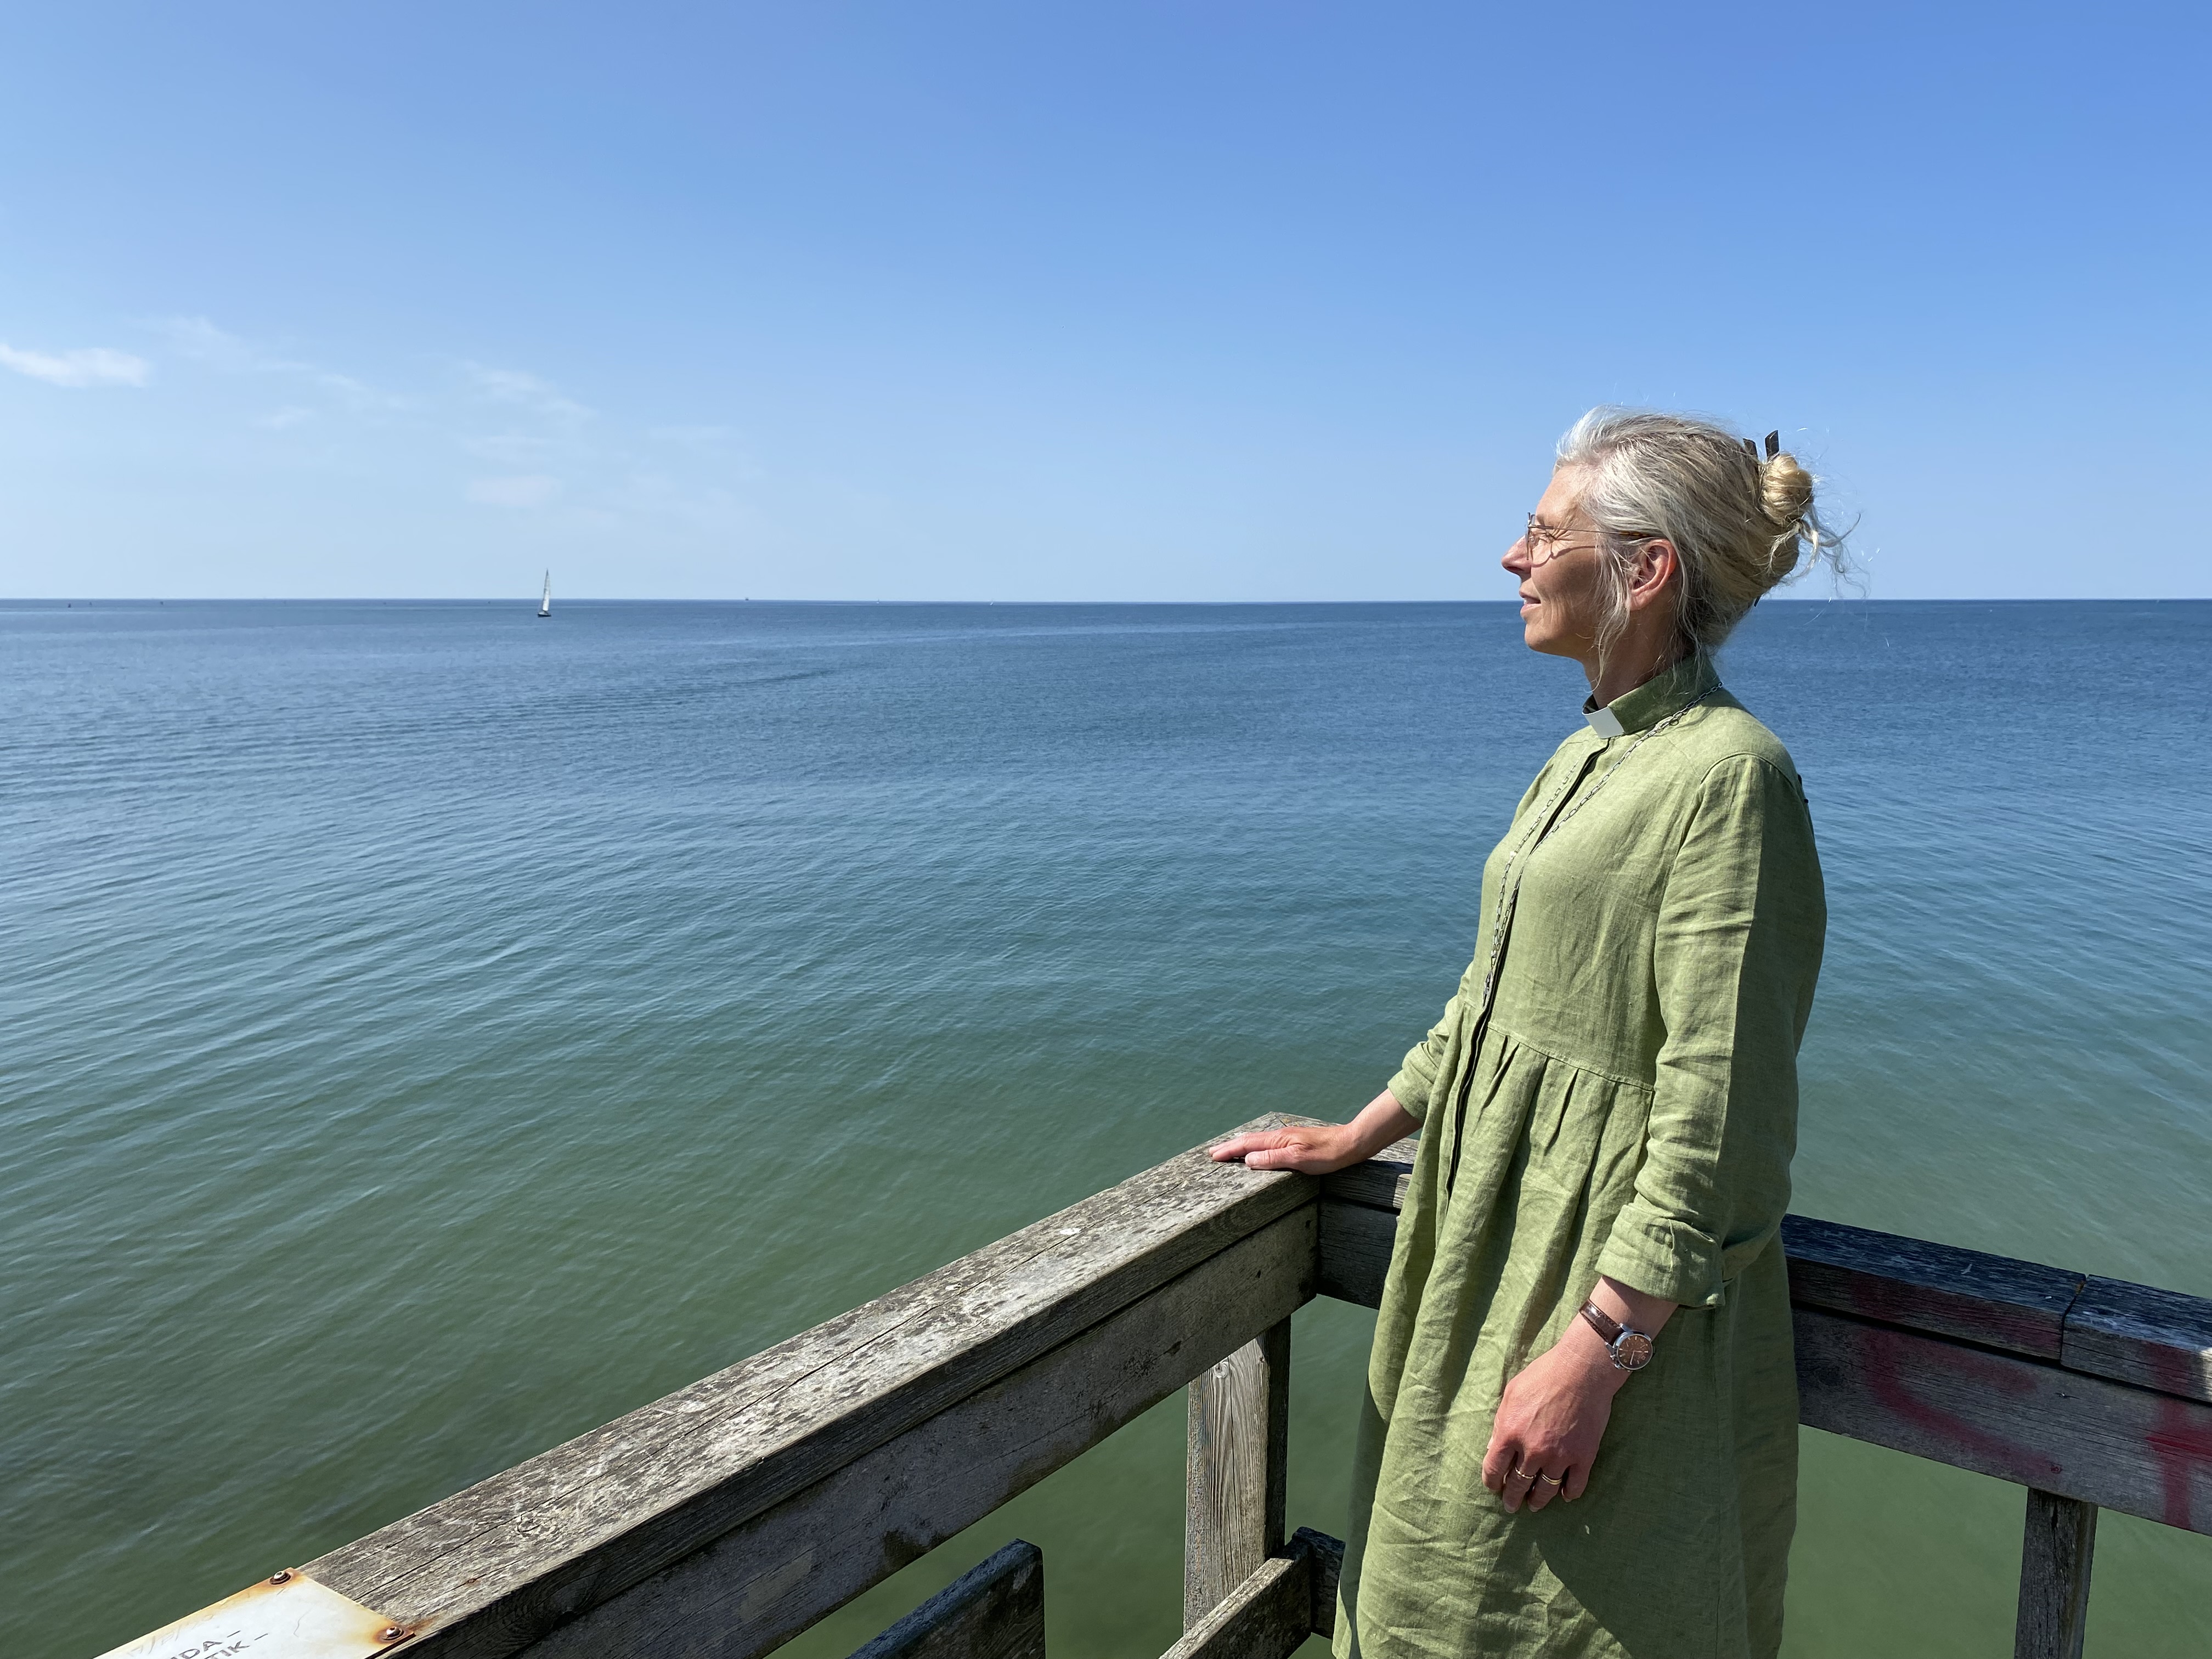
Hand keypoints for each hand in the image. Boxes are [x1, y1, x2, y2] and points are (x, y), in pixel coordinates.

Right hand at [1208, 1123, 1361, 1173]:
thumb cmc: (1327, 1154)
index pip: (1246, 1144)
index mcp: (1278, 1140)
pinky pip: (1267, 1144)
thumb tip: (1247, 1159)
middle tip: (1212, 1153)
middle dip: (1229, 1147)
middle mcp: (1280, 1136)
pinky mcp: (1295, 1142)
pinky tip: (1257, 1151)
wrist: (1350, 1143)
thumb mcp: (1299, 1159)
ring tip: (1229, 1151)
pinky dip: (1254, 1147)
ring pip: (1257, 1141)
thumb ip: (1273, 1159)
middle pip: (1248, 1140)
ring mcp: (1287, 1138)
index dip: (1228, 1150)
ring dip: (1240, 1146)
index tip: (1212, 1156)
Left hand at [1481, 1320, 1623, 1512]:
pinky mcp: (1583, 1457)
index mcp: (1510, 1432)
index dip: (1492, 1482)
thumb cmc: (1543, 1376)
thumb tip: (1494, 1447)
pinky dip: (1568, 1494)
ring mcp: (1560, 1456)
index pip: (1493, 1469)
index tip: (1493, 1487)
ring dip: (1538, 1501)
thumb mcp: (1511, 1394)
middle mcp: (1532, 1450)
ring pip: (1545, 1490)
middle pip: (1518, 1484)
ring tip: (1534, 1506)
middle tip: (1511, 1506)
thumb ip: (1501, 1423)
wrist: (1582, 1370)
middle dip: (1513, 1498)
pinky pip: (1575, 1486)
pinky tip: (1564, 1495)